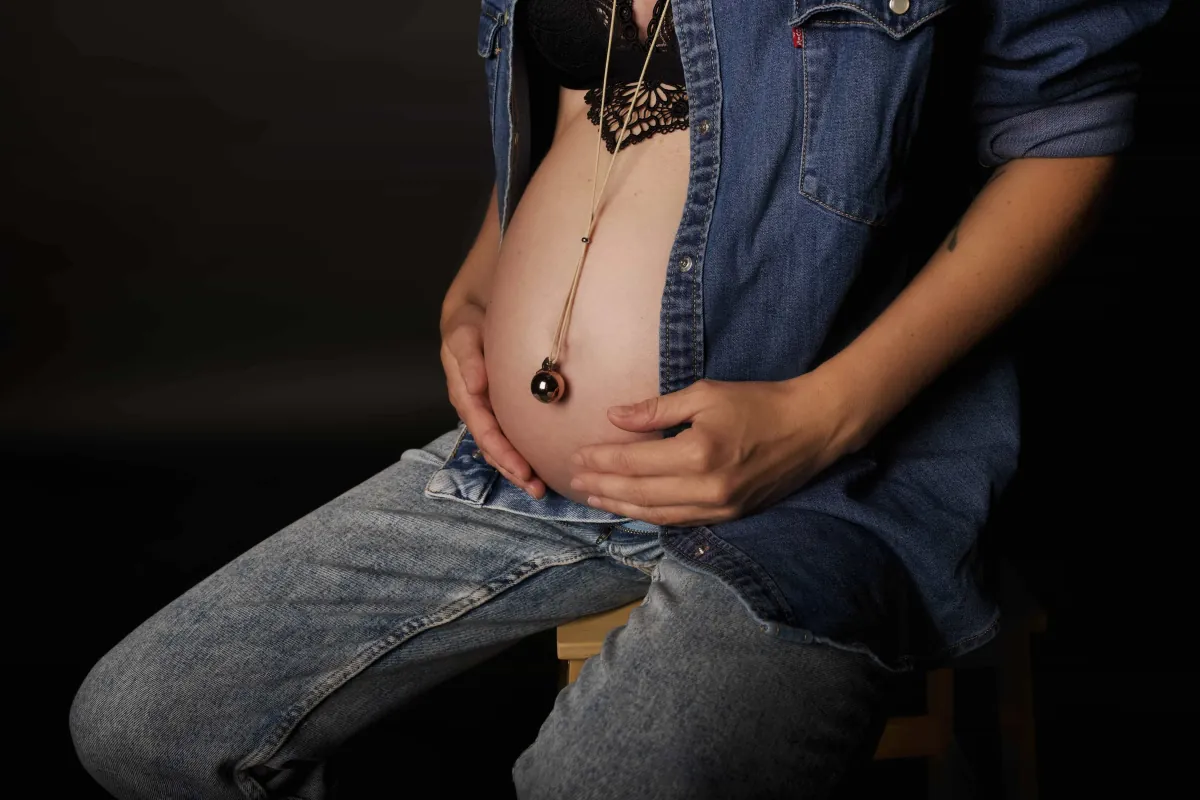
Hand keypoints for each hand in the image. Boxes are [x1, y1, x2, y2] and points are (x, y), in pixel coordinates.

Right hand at [440, 302, 545, 498]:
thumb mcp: (463, 335)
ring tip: (539, 488)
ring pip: (501, 446)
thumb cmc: (467, 324)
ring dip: (517, 468)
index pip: (484, 431)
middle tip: (536, 489)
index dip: (502, 452)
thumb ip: (468, 359)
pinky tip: (538, 466)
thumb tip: (475, 385)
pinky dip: (522, 451)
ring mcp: (487, 409)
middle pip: (493, 447)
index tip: (522, 470)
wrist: (472, 313)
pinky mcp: (499, 406)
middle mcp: (475, 407)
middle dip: (512, 469)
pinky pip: (509, 433)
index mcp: (465, 394)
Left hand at [567, 375, 860, 525]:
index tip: (577, 454)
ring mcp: (719, 508)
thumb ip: (656, 409)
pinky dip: (650, 515)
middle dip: (603, 485)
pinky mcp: (729, 516)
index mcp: (698, 453)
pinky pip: (679, 521)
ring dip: (620, 506)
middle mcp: (706, 488)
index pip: (634, 461)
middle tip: (574, 480)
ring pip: (656, 513)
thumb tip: (614, 417)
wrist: (813, 427)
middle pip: (639, 492)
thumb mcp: (705, 394)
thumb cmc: (759, 402)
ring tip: (594, 497)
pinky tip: (631, 507)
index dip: (602, 459)